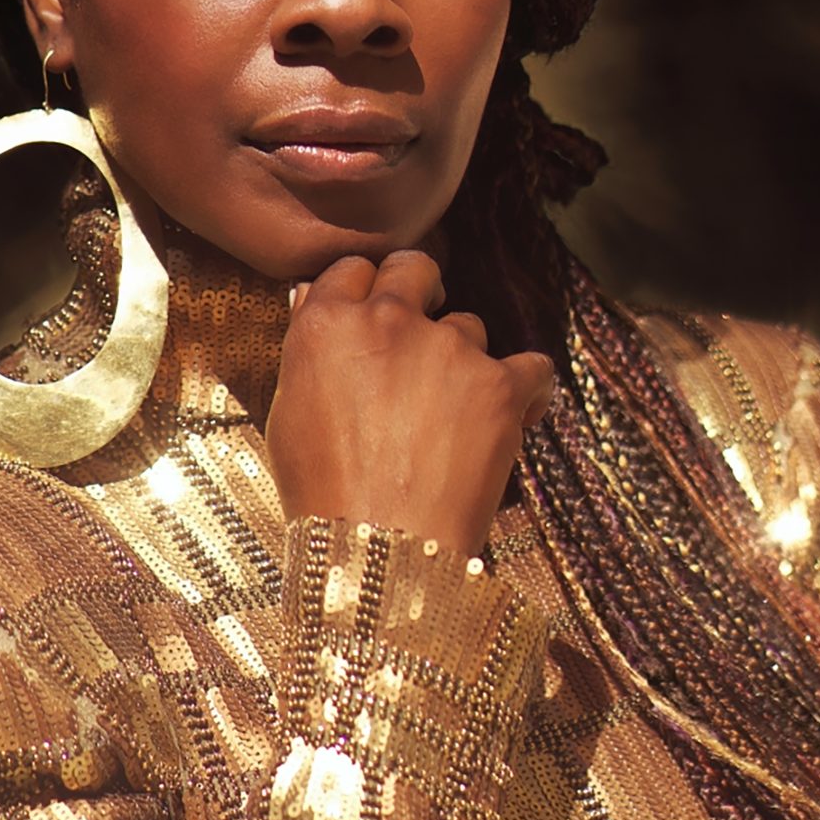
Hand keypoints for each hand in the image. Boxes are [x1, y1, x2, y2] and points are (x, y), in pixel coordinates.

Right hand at [265, 248, 556, 558]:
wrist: (379, 551)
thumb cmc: (323, 495)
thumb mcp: (287, 416)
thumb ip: (306, 350)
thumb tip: (311, 301)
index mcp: (328, 323)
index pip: (353, 269)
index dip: (366, 290)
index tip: (375, 312)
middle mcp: (389, 320)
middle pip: (416, 268)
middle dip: (421, 289)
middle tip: (422, 335)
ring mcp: (450, 348)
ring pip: (468, 327)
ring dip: (464, 360)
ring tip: (451, 420)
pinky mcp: (501, 385)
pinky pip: (532, 367)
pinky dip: (527, 390)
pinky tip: (515, 416)